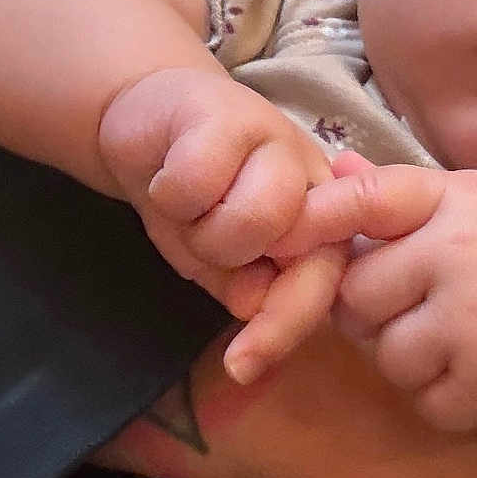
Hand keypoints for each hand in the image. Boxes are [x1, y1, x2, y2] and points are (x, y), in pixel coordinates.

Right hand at [98, 65, 345, 337]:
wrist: (151, 122)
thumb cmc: (199, 200)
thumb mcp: (222, 261)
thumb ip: (247, 288)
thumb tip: (254, 306)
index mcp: (325, 224)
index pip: (323, 283)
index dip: (285, 325)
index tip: (242, 366)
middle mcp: (316, 179)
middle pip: (293, 252)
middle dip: (228, 260)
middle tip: (200, 235)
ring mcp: (279, 140)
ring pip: (250, 219)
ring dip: (199, 227)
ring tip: (188, 203)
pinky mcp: (232, 110)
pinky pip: (194, 182)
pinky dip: (166, 191)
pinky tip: (167, 172)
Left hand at [271, 156, 476, 428]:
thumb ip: (408, 193)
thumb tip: (336, 167)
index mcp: (458, 202)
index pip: (369, 200)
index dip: (321, 219)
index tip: (292, 235)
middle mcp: (459, 256)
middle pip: (357, 295)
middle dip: (375, 310)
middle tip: (419, 306)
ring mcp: (470, 323)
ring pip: (385, 355)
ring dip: (409, 359)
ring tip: (461, 339)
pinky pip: (422, 400)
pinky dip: (443, 397)